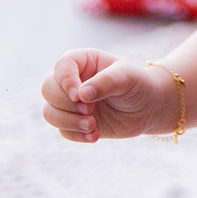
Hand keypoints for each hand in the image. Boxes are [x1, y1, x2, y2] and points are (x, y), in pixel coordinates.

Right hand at [41, 49, 168, 142]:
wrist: (148, 107)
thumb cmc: (138, 85)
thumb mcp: (127, 78)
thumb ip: (105, 82)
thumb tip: (80, 94)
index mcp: (83, 62)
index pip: (62, 66)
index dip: (65, 81)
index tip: (79, 96)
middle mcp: (72, 81)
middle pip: (48, 90)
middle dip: (65, 104)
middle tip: (90, 110)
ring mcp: (71, 103)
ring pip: (49, 113)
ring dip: (68, 122)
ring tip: (93, 125)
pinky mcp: (74, 122)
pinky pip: (62, 131)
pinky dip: (76, 135)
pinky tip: (95, 135)